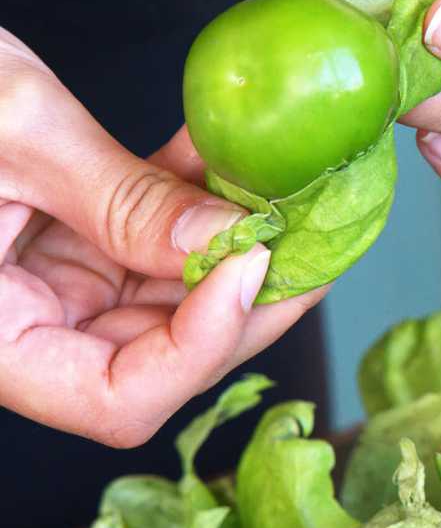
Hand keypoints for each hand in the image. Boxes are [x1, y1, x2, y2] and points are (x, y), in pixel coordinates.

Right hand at [0, 30, 322, 446]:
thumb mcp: (11, 127)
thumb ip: (122, 197)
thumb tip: (236, 239)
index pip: (116, 400)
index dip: (200, 347)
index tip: (253, 264)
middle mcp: (18, 332)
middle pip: (159, 360)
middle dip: (248, 298)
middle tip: (323, 230)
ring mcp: (42, 290)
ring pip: (165, 300)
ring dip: (234, 245)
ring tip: (298, 184)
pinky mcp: (58, 243)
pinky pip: (142, 242)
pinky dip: (193, 202)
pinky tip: (239, 154)